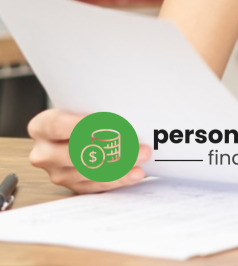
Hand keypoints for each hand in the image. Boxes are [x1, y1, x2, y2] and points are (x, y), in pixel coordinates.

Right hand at [27, 109, 150, 193]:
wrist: (74, 132)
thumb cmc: (81, 115)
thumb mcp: (82, 106)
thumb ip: (94, 110)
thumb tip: (124, 114)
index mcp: (41, 127)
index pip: (60, 127)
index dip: (86, 125)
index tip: (112, 122)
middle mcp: (44, 153)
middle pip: (75, 153)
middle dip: (109, 148)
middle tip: (135, 143)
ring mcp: (57, 173)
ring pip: (88, 172)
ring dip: (119, 164)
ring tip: (141, 155)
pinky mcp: (72, 186)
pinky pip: (97, 185)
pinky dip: (119, 178)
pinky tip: (135, 172)